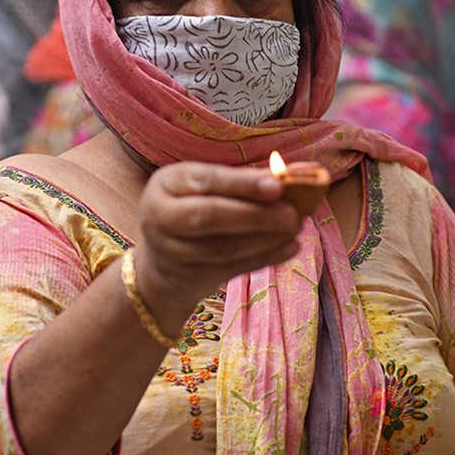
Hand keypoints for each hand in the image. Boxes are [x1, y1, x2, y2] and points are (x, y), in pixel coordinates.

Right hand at [135, 162, 303, 320]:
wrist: (160, 261)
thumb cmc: (192, 209)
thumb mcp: (204, 188)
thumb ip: (240, 182)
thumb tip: (287, 177)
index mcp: (166, 183)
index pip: (205, 181)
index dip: (241, 184)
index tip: (277, 186)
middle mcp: (160, 216)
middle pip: (208, 216)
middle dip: (254, 215)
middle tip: (292, 215)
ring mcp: (170, 251)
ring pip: (221, 248)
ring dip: (264, 239)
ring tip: (294, 229)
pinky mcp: (186, 277)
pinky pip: (230, 269)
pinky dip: (264, 258)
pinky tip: (290, 248)